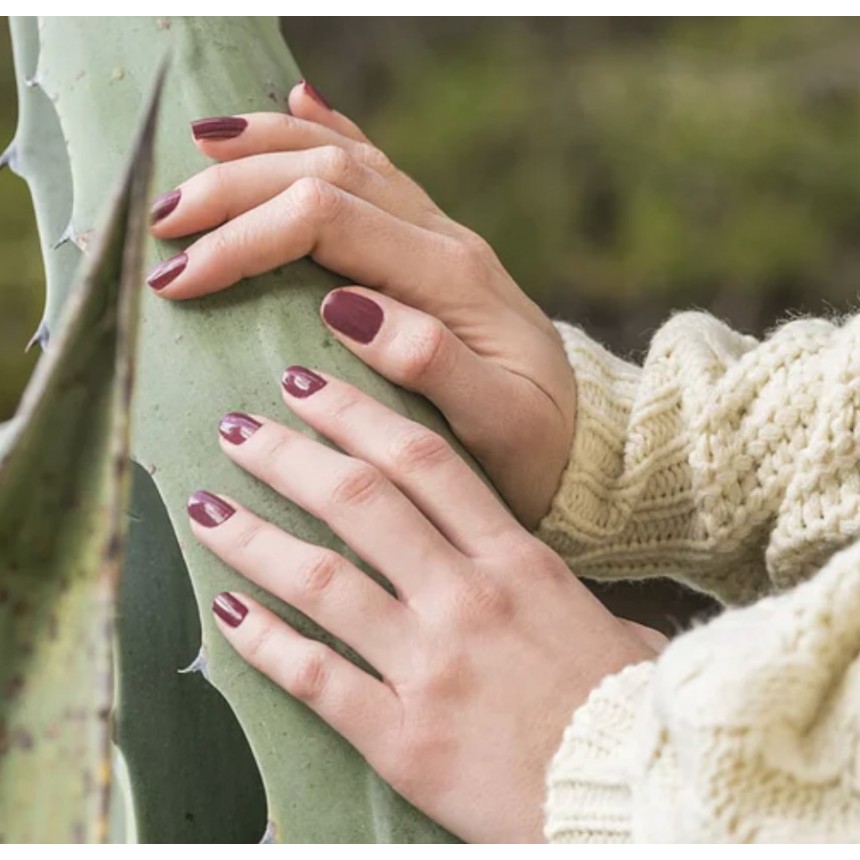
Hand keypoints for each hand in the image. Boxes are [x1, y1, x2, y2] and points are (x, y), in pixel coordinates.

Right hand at [151, 81, 575, 526]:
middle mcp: (445, 243)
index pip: (327, 221)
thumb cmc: (534, 444)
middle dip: (235, 188)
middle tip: (164, 220)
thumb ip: (434, 367)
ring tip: (201, 145)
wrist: (578, 436)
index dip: (246, 238)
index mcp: (452, 279)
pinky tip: (301, 104)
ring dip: (268, 146)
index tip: (180, 280)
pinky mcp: (435, 249)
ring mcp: (441, 238)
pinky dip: (333, 133)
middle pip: (328, 175)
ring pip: (347, 160)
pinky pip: (380, 173)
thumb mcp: (501, 427)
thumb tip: (346, 307)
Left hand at [188, 367, 656, 842]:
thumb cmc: (623, 707)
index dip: (355, 414)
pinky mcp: (403, 739)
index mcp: (516, 562)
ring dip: (254, 536)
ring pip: (322, 580)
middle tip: (239, 426)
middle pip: (361, 501)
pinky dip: (263, 641)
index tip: (307, 386)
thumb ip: (552, 583)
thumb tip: (530, 566)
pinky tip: (227, 611)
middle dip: (289, 454)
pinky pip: (316, 677)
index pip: (423, 462)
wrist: (632, 798)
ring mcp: (431, 667)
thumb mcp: (608, 620)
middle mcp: (466, 599)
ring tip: (206, 506)